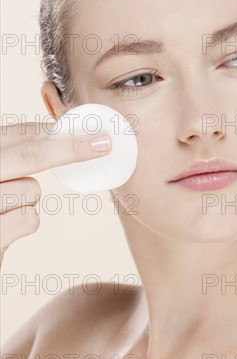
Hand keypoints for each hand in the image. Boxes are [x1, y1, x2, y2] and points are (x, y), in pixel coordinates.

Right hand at [0, 121, 110, 265]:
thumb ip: (13, 159)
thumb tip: (57, 134)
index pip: (14, 134)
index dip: (50, 130)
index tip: (84, 127)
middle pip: (28, 154)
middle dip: (70, 147)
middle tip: (104, 143)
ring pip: (30, 190)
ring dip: (27, 201)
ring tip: (3, 212)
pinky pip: (28, 218)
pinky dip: (22, 224)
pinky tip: (1, 231)